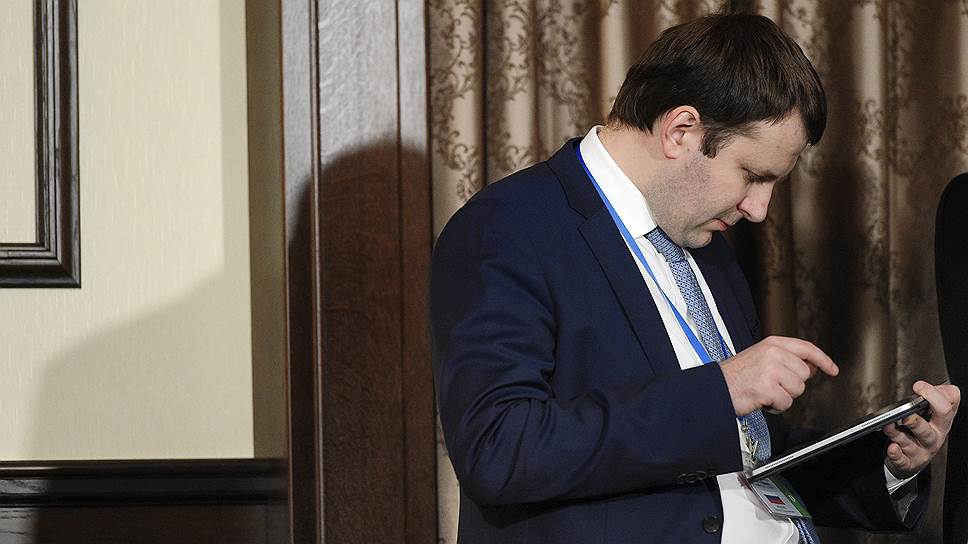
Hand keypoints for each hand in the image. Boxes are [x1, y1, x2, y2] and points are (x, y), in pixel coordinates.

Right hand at [719, 335, 838, 415]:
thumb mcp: (760, 357)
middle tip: (773, 385)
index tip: (831, 369)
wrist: (716, 387)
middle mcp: (773, 354)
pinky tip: (762, 400)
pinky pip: (786, 403)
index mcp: (772, 344)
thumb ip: (785, 359)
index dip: (823, 360)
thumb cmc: (735, 376)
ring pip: (797, 390)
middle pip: (804, 375)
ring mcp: (771, 370)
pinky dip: (775, 407)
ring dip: (783, 396)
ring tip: (765, 392)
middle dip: (791, 385)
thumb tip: (808, 369)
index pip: (806, 349)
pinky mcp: (768, 387)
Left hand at [883, 381, 960, 478]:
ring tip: (888, 426)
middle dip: (917, 422)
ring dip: (897, 434)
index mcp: (941, 423)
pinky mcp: (908, 461)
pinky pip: (902, 460)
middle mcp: (933, 438)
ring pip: (910, 444)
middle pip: (928, 431)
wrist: (917, 456)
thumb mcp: (936, 412)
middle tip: (906, 415)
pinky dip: (896, 454)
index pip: (945, 410)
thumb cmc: (925, 429)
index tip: (919, 386)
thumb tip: (940, 388)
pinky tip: (892, 447)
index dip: (934, 396)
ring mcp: (921, 451)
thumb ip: (940, 397)